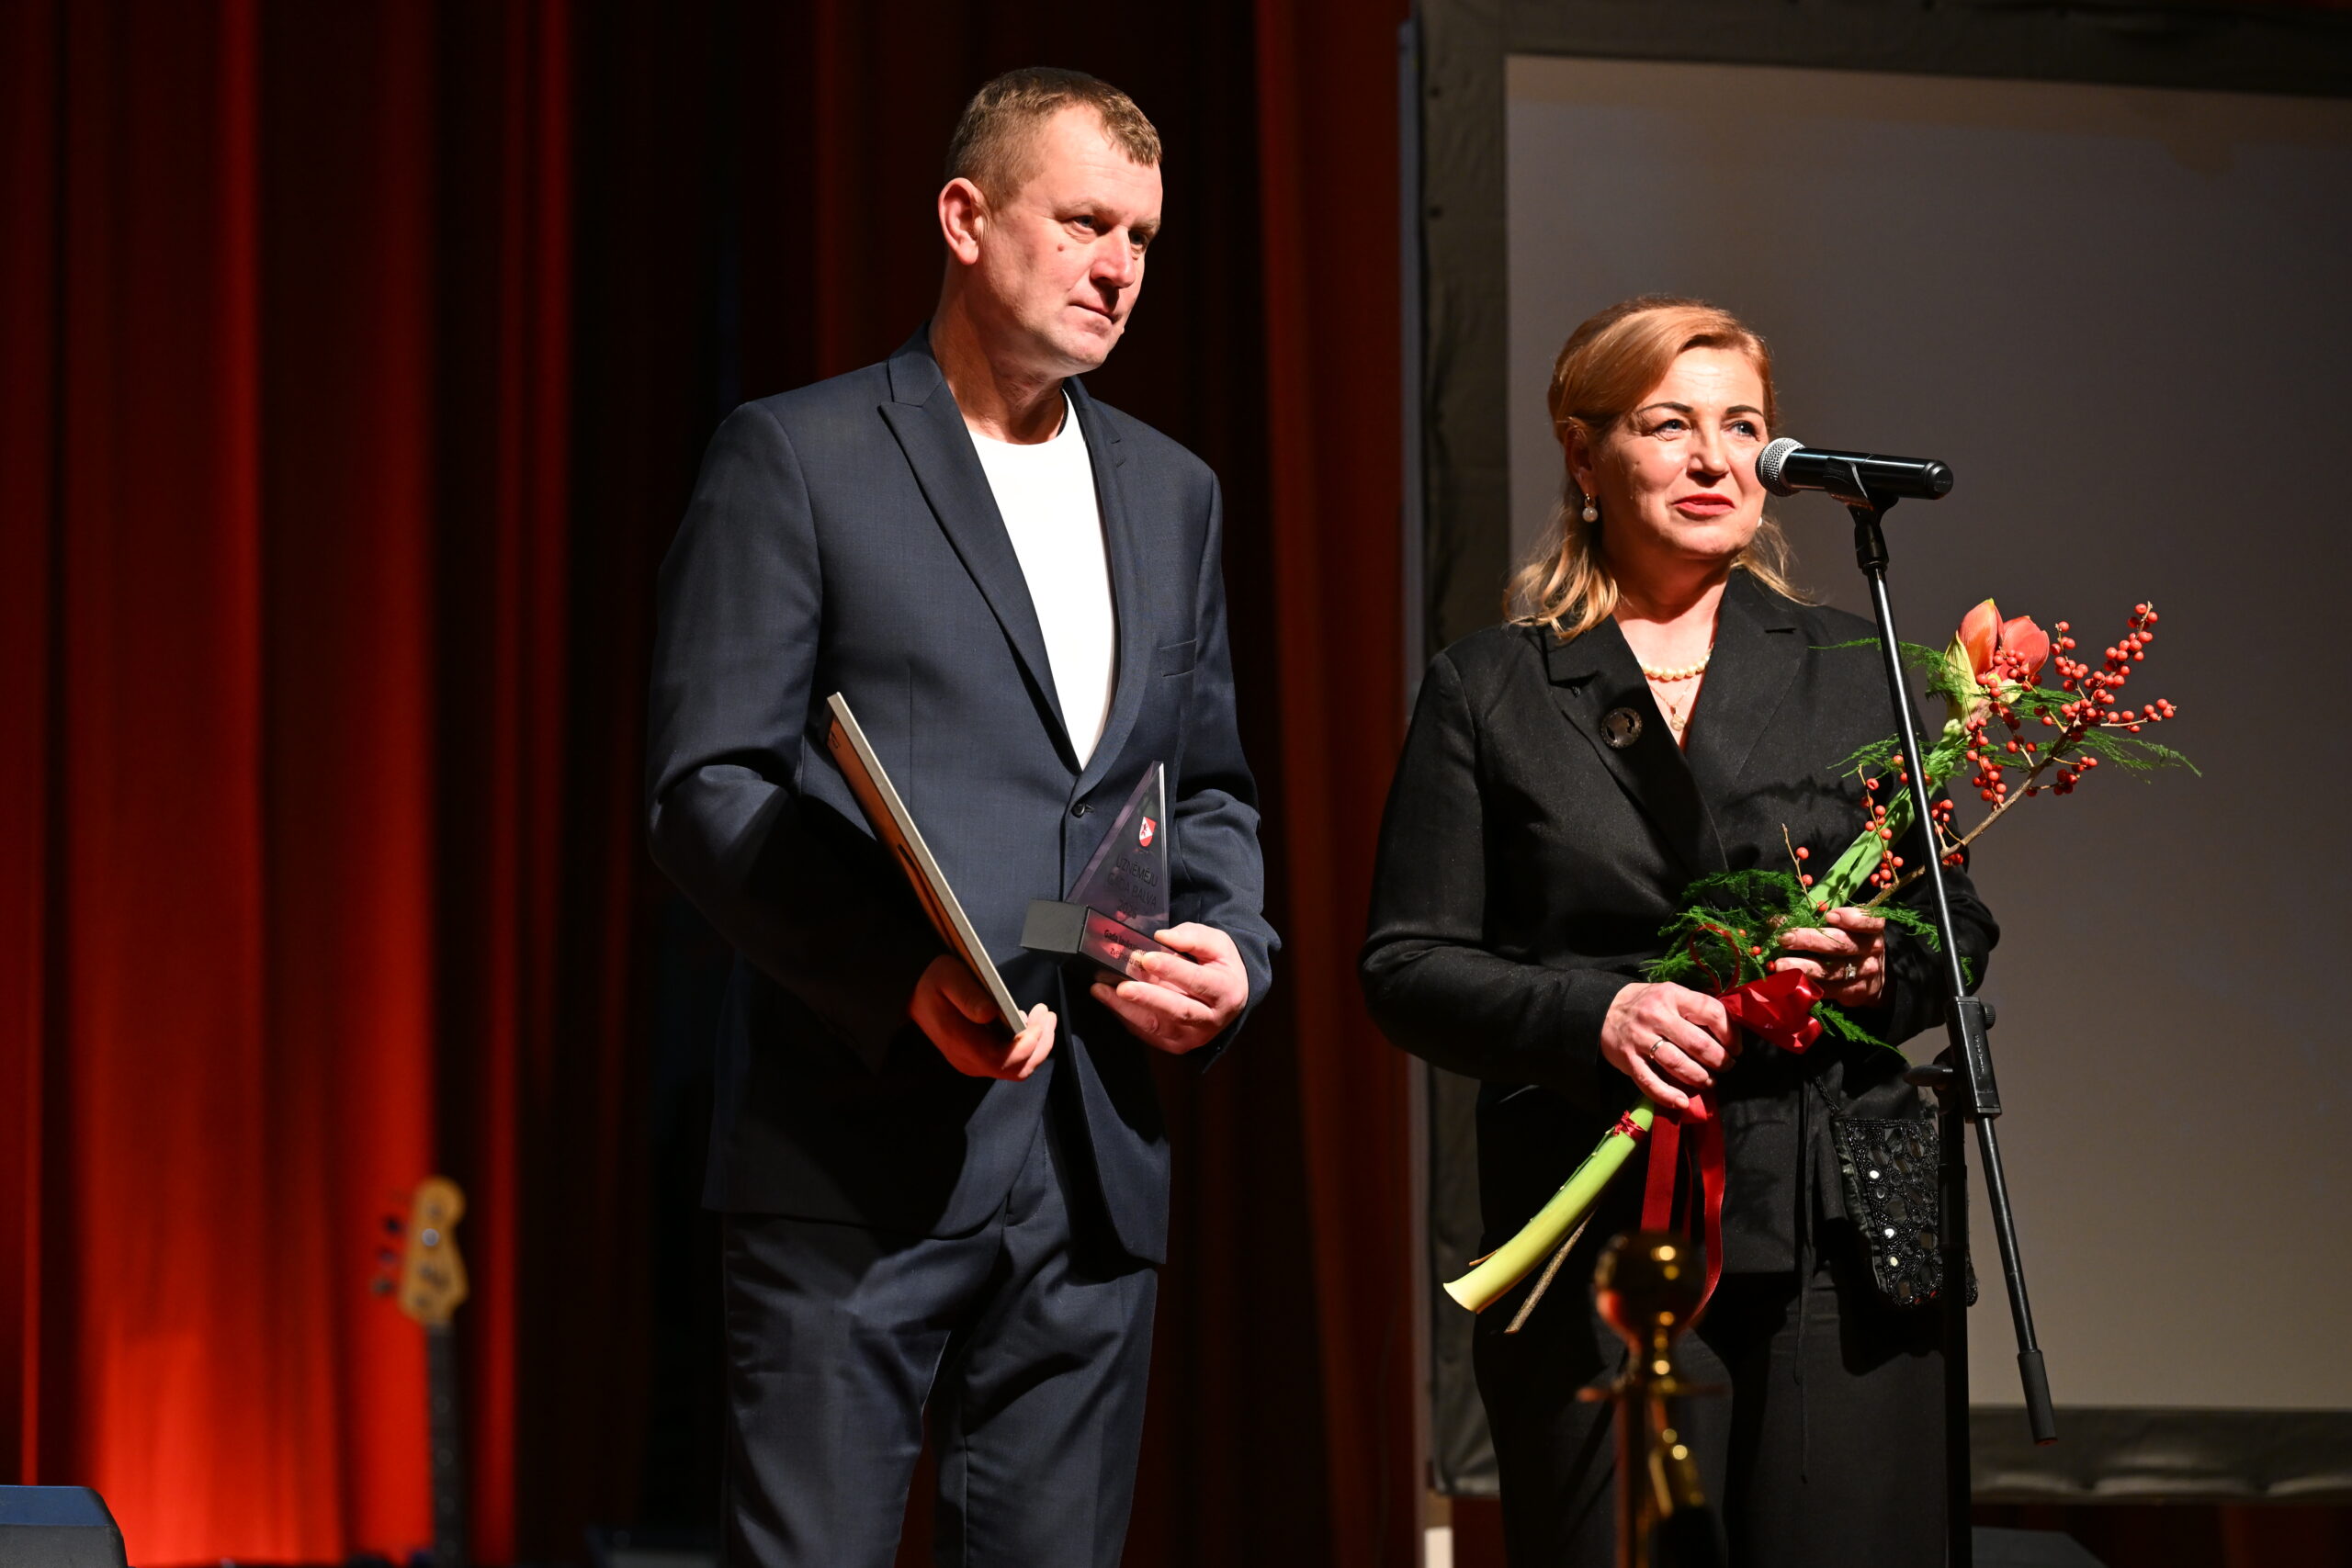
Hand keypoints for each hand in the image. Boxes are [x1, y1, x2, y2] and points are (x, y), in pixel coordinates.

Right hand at [909, 955, 1055, 1079]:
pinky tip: (1028, 1022)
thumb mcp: (949, 978)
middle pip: (1017, 1069)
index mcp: (962, 1044)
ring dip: (1038, 1045)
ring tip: (1044, 1015)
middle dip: (1041, 1045)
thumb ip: (968, 997)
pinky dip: (1027, 1045)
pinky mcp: (979, 1058)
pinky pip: (1009, 1061)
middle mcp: (970, 1061)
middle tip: (1048, 1014)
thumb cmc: (933, 982)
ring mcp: (974, 1063)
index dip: (1029, 1045)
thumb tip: (990, 1013)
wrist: (914, 992)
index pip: (1004, 1060)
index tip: (1041, 1019)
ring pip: (1017, 1068)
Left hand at [1090, 922, 1248, 1054]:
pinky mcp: (1173, 1044)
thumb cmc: (1219, 967)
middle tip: (1121, 986)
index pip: (1198, 982)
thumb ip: (1192, 937)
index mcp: (1226, 992)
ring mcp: (1191, 1036)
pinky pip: (1145, 1032)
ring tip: (1102, 990)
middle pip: (1178, 1011)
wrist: (1227, 998)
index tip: (1147, 957)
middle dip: (1147, 997)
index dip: (1173, 970)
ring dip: (1126, 1008)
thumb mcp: (1217, 944)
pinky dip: (1124, 1015)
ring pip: (1156, 1026)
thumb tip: (1162, 937)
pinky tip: (1108, 999)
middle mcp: (1210, 1020)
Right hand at [1601, 981, 1737, 1114]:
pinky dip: (1668, 1095)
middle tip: (1725, 1067)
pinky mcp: (1628, 1059)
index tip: (1735, 1048)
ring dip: (1700, 1078)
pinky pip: (1650, 1082)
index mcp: (1672, 995)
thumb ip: (1693, 1008)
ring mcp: (1641, 1039)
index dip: (1730, 1034)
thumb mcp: (1669, 994)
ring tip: (1708, 1082)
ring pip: (1678, 1064)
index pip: (1711, 1012)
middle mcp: (1656, 1015)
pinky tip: (1683, 1102)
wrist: (1601, 1010)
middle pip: (1698, 1043)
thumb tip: (1727, 1034)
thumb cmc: (1645, 1003)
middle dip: (1719, 1061)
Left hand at [1772, 906, 1887, 1007]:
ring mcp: (1861, 974)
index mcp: (1871, 931)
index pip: (1869, 922)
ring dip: (1803, 967)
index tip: (1830, 916)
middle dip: (1810, 940)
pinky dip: (1805, 984)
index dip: (1852, 919)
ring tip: (1780, 965)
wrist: (1877, 981)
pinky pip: (1826, 989)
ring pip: (1830, 970)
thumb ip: (1821, 921)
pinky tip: (1788, 981)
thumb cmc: (1853, 945)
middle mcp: (1869, 952)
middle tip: (1785, 938)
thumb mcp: (1848, 929)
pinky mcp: (1851, 993)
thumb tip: (1779, 920)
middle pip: (1840, 945)